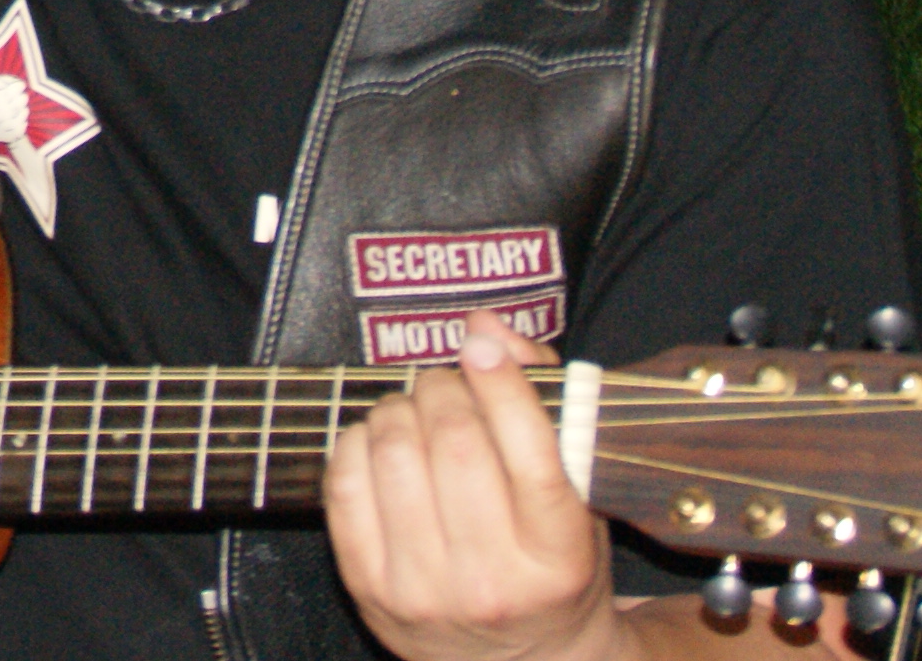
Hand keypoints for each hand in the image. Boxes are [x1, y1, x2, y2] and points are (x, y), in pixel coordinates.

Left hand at [325, 327, 627, 660]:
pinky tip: (379, 443)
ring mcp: (424, 590)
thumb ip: (547, 404)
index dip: (501, 383)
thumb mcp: (578, 497)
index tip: (481, 346)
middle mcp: (492, 582)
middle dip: (443, 388)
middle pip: (454, 442)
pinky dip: (356, 443)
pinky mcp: (369, 590)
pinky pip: (343, 485)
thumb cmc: (551, 566)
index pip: (530, 454)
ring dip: (398, 409)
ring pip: (394, 454)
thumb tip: (488, 331)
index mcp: (559, 556)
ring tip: (414, 412)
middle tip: (446, 382)